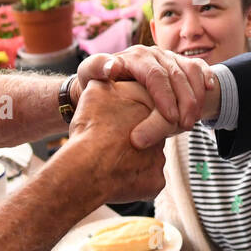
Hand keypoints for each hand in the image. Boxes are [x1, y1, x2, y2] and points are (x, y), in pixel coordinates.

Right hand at [68, 81, 166, 202]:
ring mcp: (160, 157)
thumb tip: (111, 70)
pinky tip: (117, 176)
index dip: (128, 112)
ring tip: (112, 159)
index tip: (114, 120)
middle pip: (151, 130)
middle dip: (136, 134)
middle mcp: (162, 129)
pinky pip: (147, 178)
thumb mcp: (94, 92)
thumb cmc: (90, 128)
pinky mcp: (157, 181)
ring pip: (149, 156)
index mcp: (149, 104)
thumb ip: (108, 81)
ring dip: (135, 157)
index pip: (146, 103)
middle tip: (115, 140)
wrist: (88, 165)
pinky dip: (134, 179)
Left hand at [77, 46, 215, 147]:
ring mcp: (169, 57)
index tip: (170, 118)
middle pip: (175, 76)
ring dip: (195, 97)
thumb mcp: (91, 75)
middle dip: (184, 102)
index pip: (154, 75)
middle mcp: (153, 54)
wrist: (113, 82)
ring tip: (192, 121)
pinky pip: (199, 68)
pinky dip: (206, 81)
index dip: (164, 96)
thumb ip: (97, 70)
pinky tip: (209, 93)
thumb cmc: (100, 83)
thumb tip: (111, 67)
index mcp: (134, 56)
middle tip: (185, 126)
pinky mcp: (180, 63)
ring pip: (190, 73)